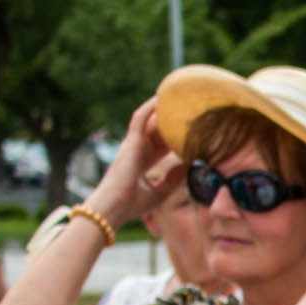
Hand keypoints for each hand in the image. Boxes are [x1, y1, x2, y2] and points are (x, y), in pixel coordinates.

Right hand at [88, 100, 182, 227]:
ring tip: (176, 96)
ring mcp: (132, 144)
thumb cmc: (131, 205)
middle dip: (172, 120)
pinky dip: (150, 107)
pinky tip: (162, 98)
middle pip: (158, 130)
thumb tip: (189, 166)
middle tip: (190, 109)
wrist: (113, 208)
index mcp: (142, 161)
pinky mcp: (130, 142)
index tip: (192, 132)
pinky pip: (140, 118)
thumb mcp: (159, 191)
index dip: (175, 137)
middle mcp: (137, 149)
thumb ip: (173, 179)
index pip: (161, 145)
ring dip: (161, 108)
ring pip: (149, 120)